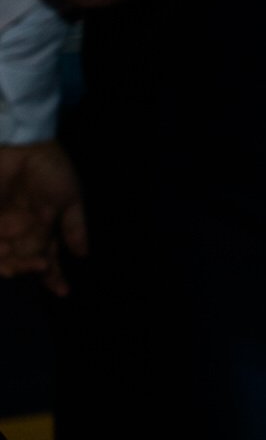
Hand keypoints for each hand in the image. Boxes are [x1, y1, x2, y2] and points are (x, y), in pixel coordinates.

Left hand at [0, 141, 85, 295]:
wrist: (21, 148)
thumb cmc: (50, 171)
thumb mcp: (70, 198)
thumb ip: (74, 227)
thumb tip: (83, 254)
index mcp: (44, 229)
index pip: (48, 258)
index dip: (54, 276)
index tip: (63, 291)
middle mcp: (22, 233)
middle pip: (24, 261)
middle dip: (30, 268)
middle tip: (38, 266)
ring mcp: (3, 228)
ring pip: (4, 257)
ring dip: (11, 264)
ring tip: (16, 261)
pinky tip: (4, 254)